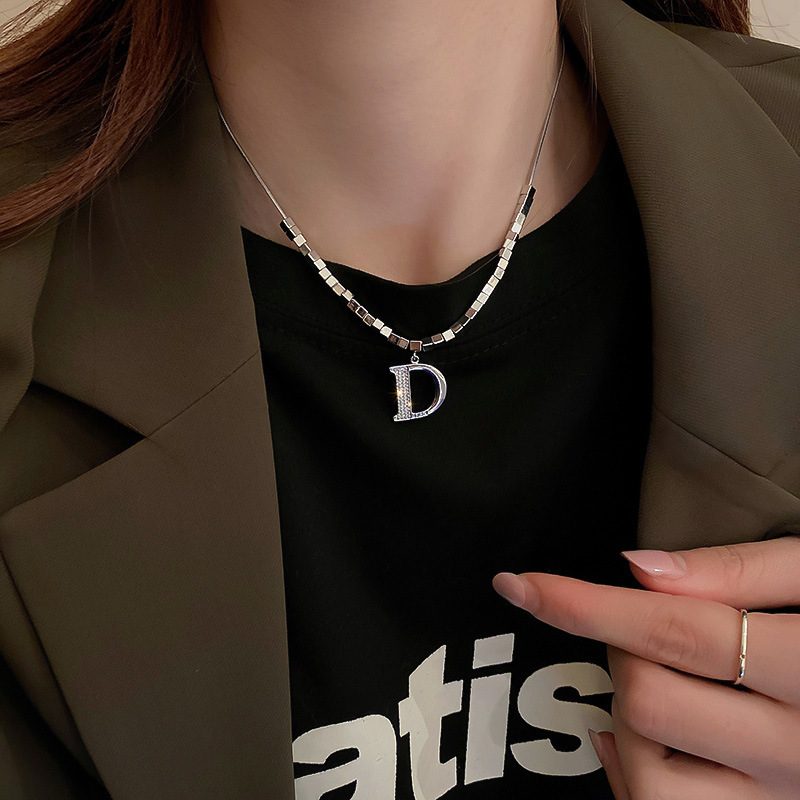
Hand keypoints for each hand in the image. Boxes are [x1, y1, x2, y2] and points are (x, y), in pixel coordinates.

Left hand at [492, 535, 799, 798]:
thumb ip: (735, 572)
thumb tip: (635, 570)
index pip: (671, 629)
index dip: (583, 603)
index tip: (519, 584)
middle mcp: (797, 749)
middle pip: (651, 699)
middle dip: (620, 649)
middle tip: (641, 627)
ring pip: (650, 772)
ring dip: (626, 714)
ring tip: (650, 677)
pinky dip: (628, 772)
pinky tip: (633, 735)